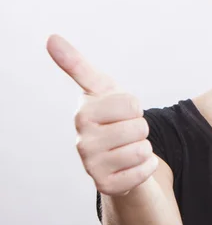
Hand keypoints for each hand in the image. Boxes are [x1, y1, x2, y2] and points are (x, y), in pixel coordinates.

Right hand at [47, 34, 158, 195]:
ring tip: (127, 148)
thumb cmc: (111, 116)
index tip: (121, 110)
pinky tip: (132, 165)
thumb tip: (51, 37)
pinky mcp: (107, 186)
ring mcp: (92, 167)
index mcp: (82, 114)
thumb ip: (78, 64)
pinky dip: (147, 166)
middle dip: (140, 128)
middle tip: (125, 132)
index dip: (134, 107)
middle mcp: (82, 142)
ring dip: (143, 148)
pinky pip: (144, 170)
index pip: (131, 104)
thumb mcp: (101, 89)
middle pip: (140, 128)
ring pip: (143, 150)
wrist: (118, 154)